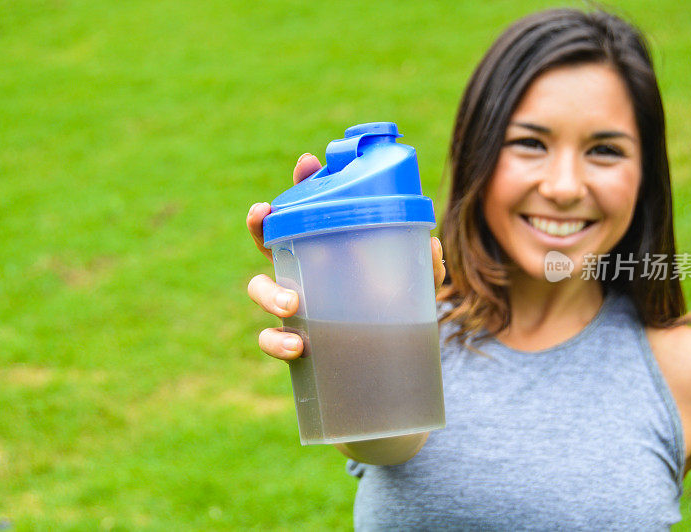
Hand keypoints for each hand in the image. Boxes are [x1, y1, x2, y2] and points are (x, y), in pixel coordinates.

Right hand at [246, 153, 445, 360]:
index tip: (307, 162)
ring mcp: (293, 307)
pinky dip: (276, 343)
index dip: (302, 184)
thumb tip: (432, 245)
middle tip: (264, 211)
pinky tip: (296, 346)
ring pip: (259, 289)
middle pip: (267, 240)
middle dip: (258, 223)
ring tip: (291, 304)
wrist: (393, 365)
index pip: (311, 210)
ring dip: (268, 292)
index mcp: (329, 250)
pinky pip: (269, 342)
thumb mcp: (418, 288)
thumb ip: (427, 269)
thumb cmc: (398, 314)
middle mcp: (304, 273)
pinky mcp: (292, 343)